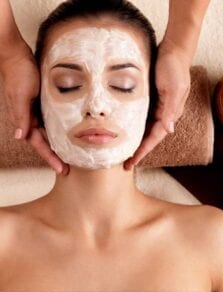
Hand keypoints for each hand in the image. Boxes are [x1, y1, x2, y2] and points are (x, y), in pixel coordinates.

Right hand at [0, 43, 68, 173]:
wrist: (18, 57)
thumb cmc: (19, 74)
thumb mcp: (21, 95)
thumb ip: (21, 116)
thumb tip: (19, 137)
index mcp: (25, 120)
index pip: (39, 144)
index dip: (50, 157)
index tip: (61, 169)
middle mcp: (31, 120)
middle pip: (45, 143)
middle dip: (55, 157)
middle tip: (67, 169)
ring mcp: (37, 113)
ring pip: (49, 135)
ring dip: (58, 146)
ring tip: (70, 157)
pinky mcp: (43, 106)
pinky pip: (52, 123)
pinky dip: (59, 132)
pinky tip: (68, 136)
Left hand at [124, 41, 190, 169]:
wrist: (173, 49)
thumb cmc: (174, 67)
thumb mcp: (174, 88)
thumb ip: (170, 109)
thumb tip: (169, 130)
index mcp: (170, 113)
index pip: (155, 137)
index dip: (143, 151)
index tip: (132, 162)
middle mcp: (164, 113)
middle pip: (149, 136)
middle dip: (138, 150)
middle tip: (124, 163)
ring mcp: (157, 106)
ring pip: (144, 128)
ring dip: (135, 140)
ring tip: (122, 151)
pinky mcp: (151, 99)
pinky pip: (141, 116)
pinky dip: (133, 126)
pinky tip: (124, 129)